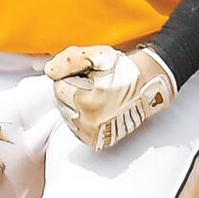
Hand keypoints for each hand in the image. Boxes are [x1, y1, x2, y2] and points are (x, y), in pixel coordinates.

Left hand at [44, 45, 176, 150]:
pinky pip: (75, 129)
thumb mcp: (98, 56)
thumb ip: (70, 59)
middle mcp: (88, 122)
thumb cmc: (124, 69)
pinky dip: (80, 118)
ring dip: (74, 104)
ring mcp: (93, 134)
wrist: (150, 86)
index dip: (71, 76)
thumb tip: (49, 70)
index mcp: (86, 101)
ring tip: (96, 95)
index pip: (58, 86)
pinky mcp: (98, 141)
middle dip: (71, 90)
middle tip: (92, 84)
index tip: (88, 74)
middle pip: (60, 102)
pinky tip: (95, 108)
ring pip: (66, 116)